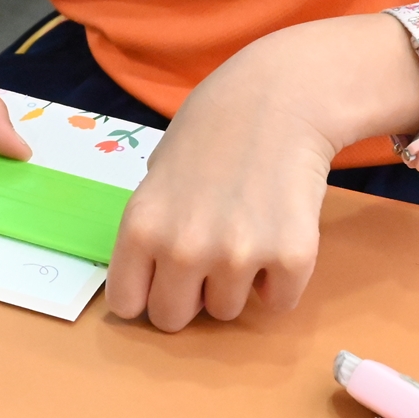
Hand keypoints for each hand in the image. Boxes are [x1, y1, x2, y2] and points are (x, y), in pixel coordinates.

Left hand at [106, 17, 418, 330]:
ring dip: (236, 283)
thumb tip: (149, 281)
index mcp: (141, 226)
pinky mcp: (291, 258)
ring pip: (227, 311)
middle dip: (188, 295)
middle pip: (173, 319)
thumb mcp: (156, 175)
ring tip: (246, 230)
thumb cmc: (212, 131)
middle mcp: (183, 249)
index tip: (159, 280)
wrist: (281, 98)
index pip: (127, 304)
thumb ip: (151, 229)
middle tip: (207, 257)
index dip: (144, 293)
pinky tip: (278, 233)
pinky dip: (280, 279)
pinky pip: (278, 302)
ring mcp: (239, 256)